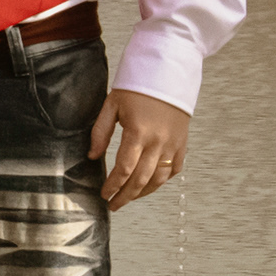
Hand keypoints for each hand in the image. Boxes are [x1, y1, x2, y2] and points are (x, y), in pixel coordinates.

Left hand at [89, 88, 186, 208]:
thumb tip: (92, 156)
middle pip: (141, 180)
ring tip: (129, 197)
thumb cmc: (138, 85)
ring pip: (158, 179)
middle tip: (114, 204)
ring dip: (143, 193)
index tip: (104, 194)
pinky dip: (162, 180)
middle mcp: (158, 141)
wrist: (169, 70)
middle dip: (125, 196)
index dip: (113, 185)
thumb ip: (100, 132)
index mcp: (138, 132)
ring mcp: (173, 143)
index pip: (124, 169)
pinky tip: (150, 184)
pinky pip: (174, 169)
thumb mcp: (112, 104)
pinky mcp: (182, 142)